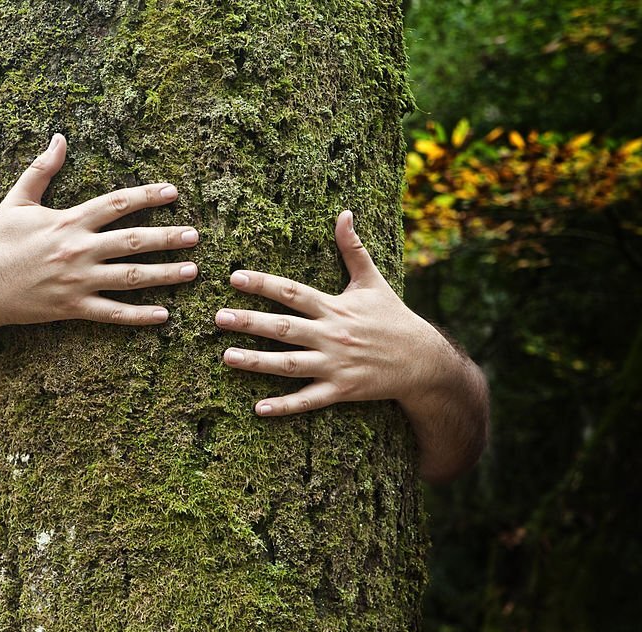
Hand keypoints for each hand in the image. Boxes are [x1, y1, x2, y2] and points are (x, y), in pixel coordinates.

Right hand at [0, 133, 198, 328]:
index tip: (173, 192)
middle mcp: (77, 250)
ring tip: (192, 271)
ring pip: (130, 278)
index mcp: (68, 220)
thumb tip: (58, 137)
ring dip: (164, 275)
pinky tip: (164, 315)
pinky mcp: (72, 308)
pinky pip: (112, 314)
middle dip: (167, 238)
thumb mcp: (16, 200)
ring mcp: (77, 281)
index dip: (147, 196)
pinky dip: (139, 316)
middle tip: (195, 235)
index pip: (117, 203)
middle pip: (133, 241)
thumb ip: (41, 169)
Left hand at [215, 210, 444, 416]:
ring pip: (290, 364)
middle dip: (250, 323)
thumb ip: (353, 249)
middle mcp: (332, 336)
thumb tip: (344, 212)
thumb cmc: (392, 317)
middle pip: (285, 328)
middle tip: (219, 318)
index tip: (235, 277)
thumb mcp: (373, 281)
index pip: (292, 292)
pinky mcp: (341, 390)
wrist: (423, 360)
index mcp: (335, 307)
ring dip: (257, 362)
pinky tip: (258, 408)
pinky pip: (308, 400)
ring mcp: (335, 365)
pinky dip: (285, 406)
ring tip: (227, 357)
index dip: (263, 284)